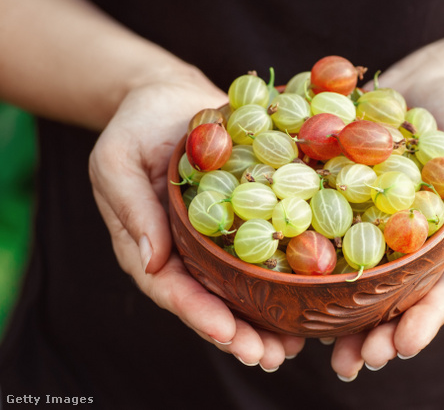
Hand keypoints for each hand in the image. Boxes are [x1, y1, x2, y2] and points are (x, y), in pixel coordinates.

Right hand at [88, 70, 304, 370]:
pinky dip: (286, 275)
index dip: (200, 315)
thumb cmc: (135, 127)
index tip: (229, 335)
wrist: (171, 98)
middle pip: (213, 301)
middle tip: (272, 357)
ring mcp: (218, 237)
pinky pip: (265, 250)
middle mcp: (188, 251)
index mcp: (152, 245)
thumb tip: (150, 262)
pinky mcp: (246, 217)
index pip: (173, 290)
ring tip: (296, 346)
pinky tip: (313, 295)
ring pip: (243, 286)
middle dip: (241, 333)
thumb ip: (131, 210)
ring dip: (268, 319)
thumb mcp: (117, 161)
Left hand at [329, 54, 443, 379]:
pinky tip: (287, 291)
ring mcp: (371, 226)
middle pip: (391, 302)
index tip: (403, 348)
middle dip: (375, 337)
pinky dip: (308, 266)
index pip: (438, 295)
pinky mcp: (340, 202)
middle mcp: (406, 246)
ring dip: (338, 319)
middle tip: (354, 364)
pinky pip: (323, 236)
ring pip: (354, 283)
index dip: (422, 324)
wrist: (429, 81)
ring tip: (319, 350)